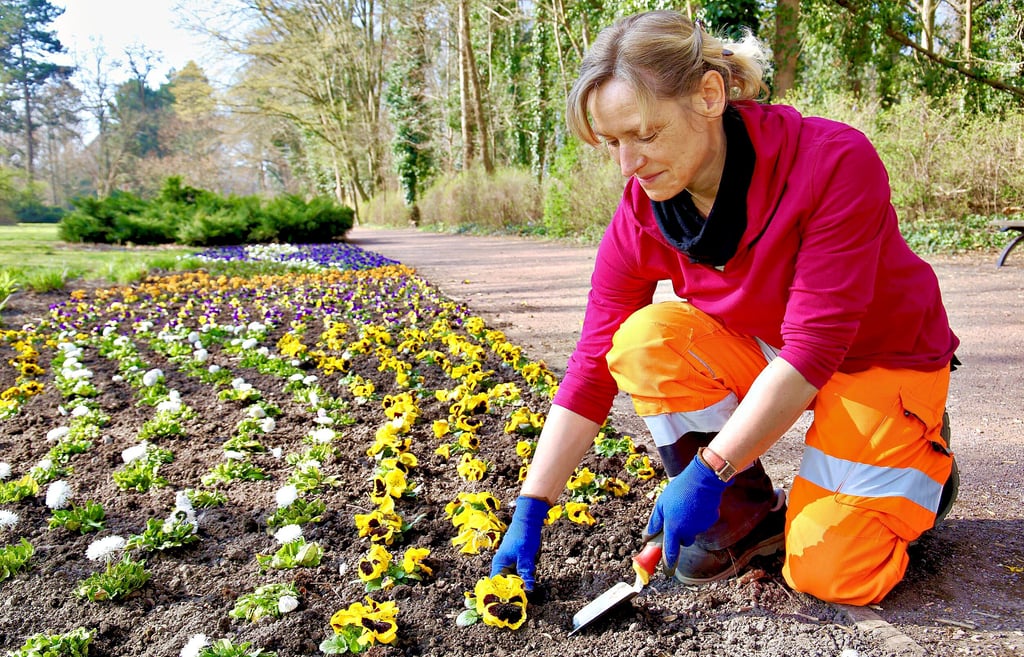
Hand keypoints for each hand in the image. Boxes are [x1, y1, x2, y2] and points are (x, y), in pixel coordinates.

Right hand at [490, 496, 549, 589]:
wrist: (530, 519)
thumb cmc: (524, 535)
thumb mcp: (526, 555)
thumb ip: (525, 572)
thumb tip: (527, 589)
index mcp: (500, 564)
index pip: (498, 585)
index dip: (504, 594)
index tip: (515, 602)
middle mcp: (504, 566)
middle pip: (510, 584)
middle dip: (520, 585)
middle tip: (528, 585)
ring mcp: (512, 563)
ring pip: (519, 578)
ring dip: (526, 577)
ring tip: (530, 563)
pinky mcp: (520, 561)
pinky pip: (524, 572)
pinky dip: (530, 571)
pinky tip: (533, 560)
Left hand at [645, 455, 730, 572]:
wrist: (703, 479)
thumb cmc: (678, 490)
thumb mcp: (661, 504)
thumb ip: (655, 522)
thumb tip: (648, 536)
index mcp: (673, 527)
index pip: (670, 551)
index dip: (668, 561)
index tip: (667, 569)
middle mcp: (688, 531)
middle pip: (683, 541)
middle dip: (679, 535)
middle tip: (676, 520)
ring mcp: (700, 526)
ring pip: (693, 531)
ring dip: (689, 524)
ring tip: (687, 505)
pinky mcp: (710, 520)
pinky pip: (703, 522)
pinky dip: (700, 517)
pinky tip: (697, 504)